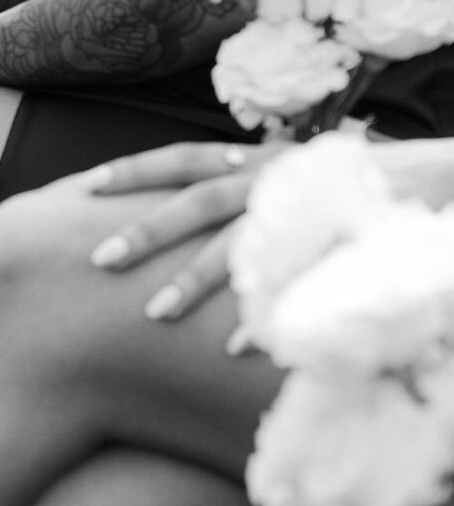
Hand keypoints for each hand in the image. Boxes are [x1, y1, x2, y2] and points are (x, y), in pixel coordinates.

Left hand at [87, 135, 453, 328]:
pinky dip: (270, 314)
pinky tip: (240, 347)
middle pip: (200, 199)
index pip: (188, 159)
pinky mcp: (347, 239)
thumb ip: (258, 200)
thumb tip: (205, 227)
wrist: (449, 178)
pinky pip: (300, 281)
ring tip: (156, 314)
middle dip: (146, 229)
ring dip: (197, 279)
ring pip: (243, 240)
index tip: (87, 185)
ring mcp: (315, 206)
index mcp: (266, 161)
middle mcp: (283, 175)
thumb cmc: (367, 189)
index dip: (138, 170)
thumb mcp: (306, 182)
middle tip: (97, 260)